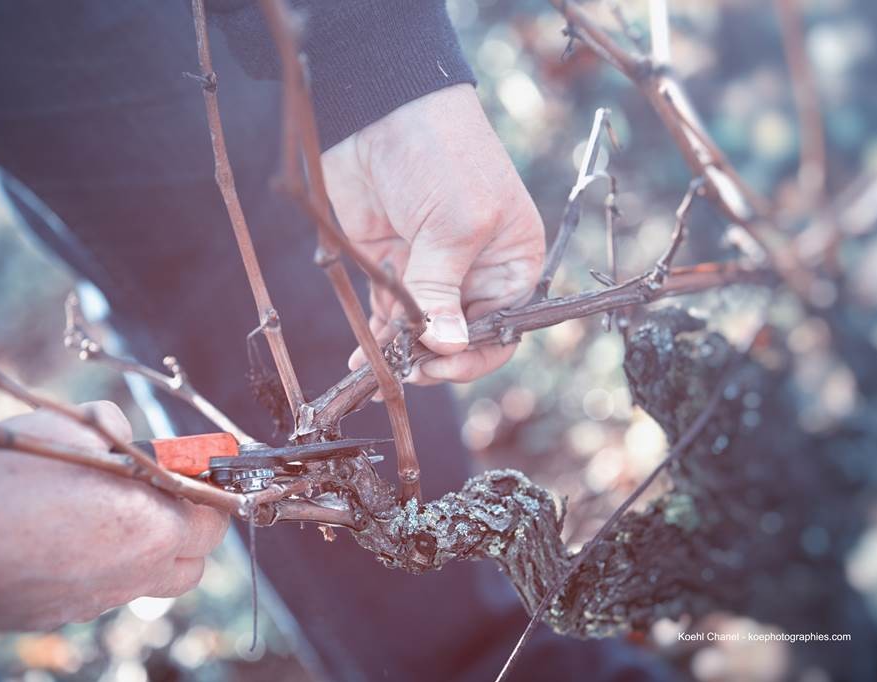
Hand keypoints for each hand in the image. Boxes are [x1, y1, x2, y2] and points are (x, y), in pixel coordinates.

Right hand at [0, 401, 227, 630]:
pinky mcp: (64, 613)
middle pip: (194, 559)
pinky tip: (71, 539)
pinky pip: (105, 592)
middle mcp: (137, 571)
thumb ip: (109, 424)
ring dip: (151, 551)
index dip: (209, 490)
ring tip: (116, 517)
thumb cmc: (10, 479)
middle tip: (162, 494)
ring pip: (151, 581)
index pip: (216, 516)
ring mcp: (100, 599)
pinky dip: (104, 567)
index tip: (196, 472)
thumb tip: (120, 429)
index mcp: (153, 526)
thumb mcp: (67, 426)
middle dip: (189, 526)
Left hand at [323, 84, 544, 382]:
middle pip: (459, 338)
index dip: (473, 355)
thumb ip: (443, 291)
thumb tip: (447, 349)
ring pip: (422, 332)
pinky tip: (365, 356)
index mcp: (511, 263)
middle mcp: (475, 272)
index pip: (502, 330)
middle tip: (404, 372)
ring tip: (378, 374)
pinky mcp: (393, 266)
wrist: (381, 111)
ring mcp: (432, 270)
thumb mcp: (454, 225)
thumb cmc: (442, 155)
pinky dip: (379, 337)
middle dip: (433, 360)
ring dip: (402, 355)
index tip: (440, 366)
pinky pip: (390, 315)